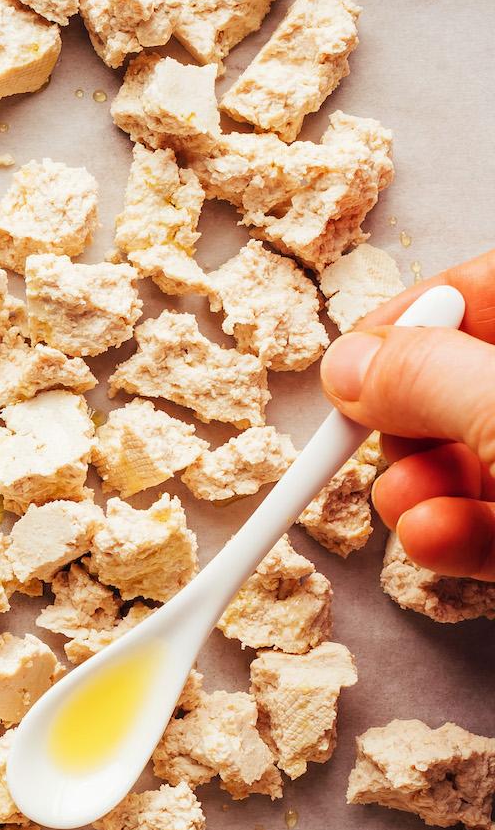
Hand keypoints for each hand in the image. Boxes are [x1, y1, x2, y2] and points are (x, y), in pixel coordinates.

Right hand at [320, 248, 494, 581]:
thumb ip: (426, 378)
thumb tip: (348, 365)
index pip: (483, 288)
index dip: (414, 314)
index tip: (353, 355)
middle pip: (463, 379)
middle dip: (406, 420)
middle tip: (376, 439)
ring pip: (471, 461)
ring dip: (420, 491)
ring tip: (410, 510)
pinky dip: (455, 538)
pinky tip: (431, 541)